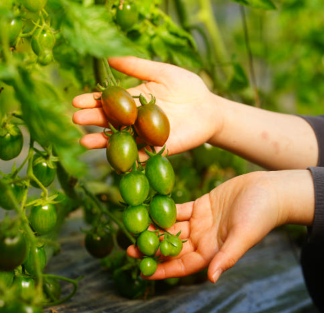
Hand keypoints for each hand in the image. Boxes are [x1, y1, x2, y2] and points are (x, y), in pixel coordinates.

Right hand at [72, 56, 221, 154]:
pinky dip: (130, 159)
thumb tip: (109, 58)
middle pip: (111, 121)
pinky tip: (115, 161)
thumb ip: (138, 66)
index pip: (111, 102)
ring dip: (103, 142)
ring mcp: (147, 136)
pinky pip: (142, 155)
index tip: (76, 100)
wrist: (209, 107)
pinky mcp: (160, 148)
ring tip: (85, 141)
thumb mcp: (162, 72)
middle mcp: (137, 120)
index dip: (94, 101)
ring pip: (122, 140)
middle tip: (75, 119)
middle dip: (93, 120)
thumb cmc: (188, 87)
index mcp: (135, 101)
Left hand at [127, 170, 313, 282]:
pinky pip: (178, 210)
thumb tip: (211, 278)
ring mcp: (200, 222)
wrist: (268, 191)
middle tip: (130, 247)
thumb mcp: (243, 236)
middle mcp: (203, 239)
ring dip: (155, 228)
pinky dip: (164, 210)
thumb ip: (227, 256)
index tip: (143, 270)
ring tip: (135, 228)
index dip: (163, 269)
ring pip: (172, 228)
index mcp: (212, 251)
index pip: (183, 265)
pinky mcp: (201, 205)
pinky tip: (150, 208)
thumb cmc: (260, 215)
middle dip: (152, 248)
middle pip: (173, 247)